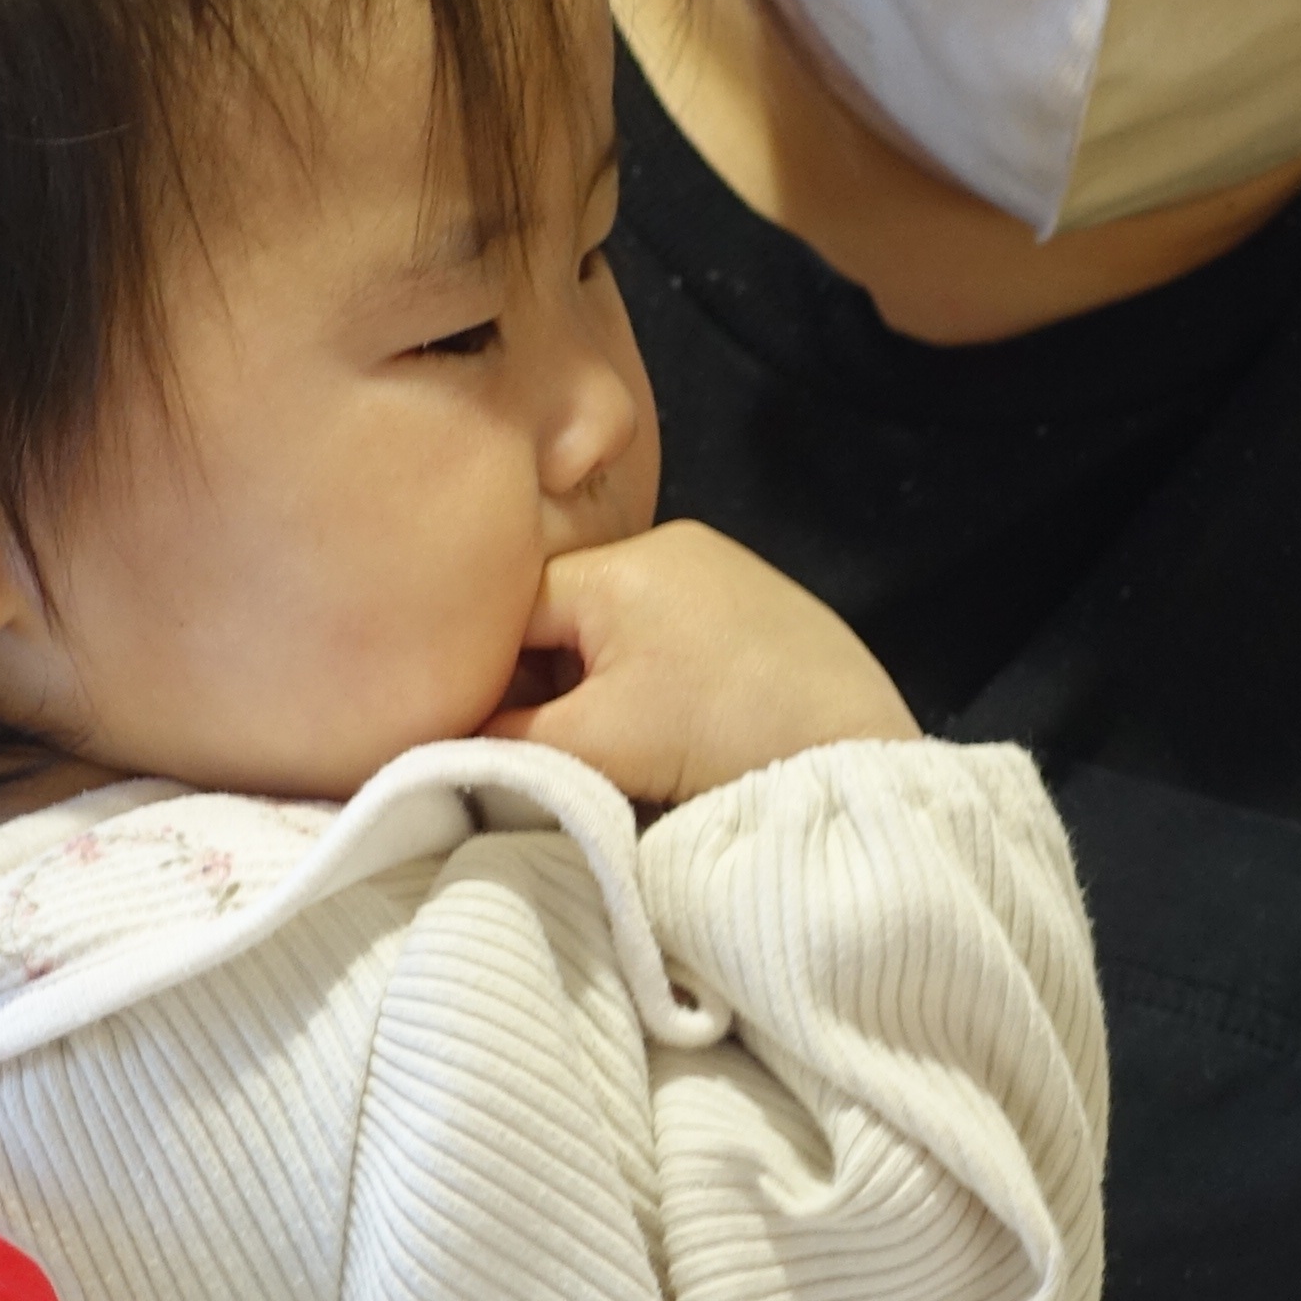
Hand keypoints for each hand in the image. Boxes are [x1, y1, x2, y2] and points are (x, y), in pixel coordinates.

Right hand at [485, 523, 915, 802]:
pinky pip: (669, 629)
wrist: (854, 757)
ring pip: (613, 623)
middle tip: (539, 748)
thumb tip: (445, 739)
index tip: (478, 735)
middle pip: (562, 612)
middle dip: (540, 680)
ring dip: (593, 681)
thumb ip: (503, 737)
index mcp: (620, 564)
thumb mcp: (591, 744)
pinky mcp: (759, 602)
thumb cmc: (717, 739)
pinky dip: (648, 674)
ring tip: (607, 745)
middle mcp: (669, 544)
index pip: (512, 610)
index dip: (484, 677)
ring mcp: (720, 568)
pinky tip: (663, 726)